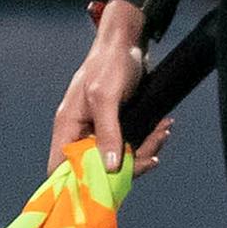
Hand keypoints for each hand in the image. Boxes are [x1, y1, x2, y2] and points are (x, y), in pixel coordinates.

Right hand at [48, 2, 171, 176]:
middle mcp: (81, 133)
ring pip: (120, 156)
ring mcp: (100, 129)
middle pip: (98, 168)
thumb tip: (109, 168)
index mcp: (68, 129)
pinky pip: (131, 141)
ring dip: (145, 149)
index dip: (80, 184)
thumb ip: (108, 131)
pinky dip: (148, 137)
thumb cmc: (110, 63)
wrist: (128, 41)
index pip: (62, 170)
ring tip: (164, 133)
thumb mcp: (106, 97)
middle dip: (129, 164)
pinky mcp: (118, 123)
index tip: (110, 187)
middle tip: (153, 156)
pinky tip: (163, 128)